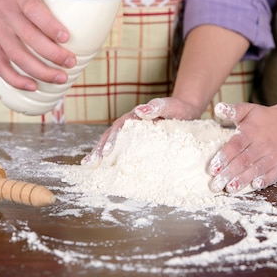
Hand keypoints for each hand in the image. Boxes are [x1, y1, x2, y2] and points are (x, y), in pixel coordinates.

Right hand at [0, 0, 76, 89]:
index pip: (33, 11)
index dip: (50, 26)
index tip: (67, 38)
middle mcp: (5, 12)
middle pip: (27, 38)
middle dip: (52, 54)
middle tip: (71, 62)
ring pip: (15, 55)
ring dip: (38, 71)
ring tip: (60, 78)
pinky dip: (14, 79)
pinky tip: (32, 86)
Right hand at [81, 97, 201, 166]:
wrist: (187, 112)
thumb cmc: (178, 109)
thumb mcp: (171, 106)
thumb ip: (157, 106)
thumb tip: (140, 110)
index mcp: (136, 116)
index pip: (120, 127)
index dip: (112, 140)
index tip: (106, 152)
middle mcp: (130, 124)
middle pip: (111, 135)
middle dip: (99, 149)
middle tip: (91, 163)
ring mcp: (132, 133)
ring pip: (112, 143)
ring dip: (100, 154)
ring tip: (89, 166)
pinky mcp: (137, 143)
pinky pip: (122, 150)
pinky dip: (111, 158)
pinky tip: (104, 170)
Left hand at [208, 102, 276, 193]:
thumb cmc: (265, 118)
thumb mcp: (248, 110)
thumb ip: (232, 110)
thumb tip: (218, 108)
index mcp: (251, 131)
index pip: (235, 146)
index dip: (223, 158)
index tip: (212, 169)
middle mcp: (262, 144)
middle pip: (243, 161)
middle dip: (228, 174)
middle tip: (216, 185)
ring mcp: (275, 155)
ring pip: (257, 169)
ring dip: (243, 180)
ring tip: (230, 188)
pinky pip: (275, 174)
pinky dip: (266, 180)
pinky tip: (256, 185)